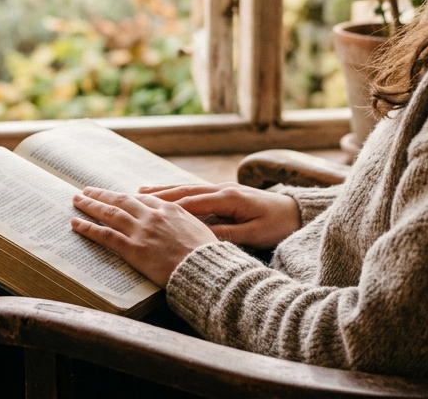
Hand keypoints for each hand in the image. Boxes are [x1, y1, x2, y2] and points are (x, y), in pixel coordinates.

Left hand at [71, 187, 217, 285]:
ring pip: (110, 213)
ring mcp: (142, 231)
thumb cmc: (207, 254)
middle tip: (87, 191)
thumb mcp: (200, 229)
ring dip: (90, 205)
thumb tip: (180, 226)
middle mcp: (153, 215)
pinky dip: (89, 228)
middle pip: (122, 200)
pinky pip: (105, 235)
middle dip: (102, 194)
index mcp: (171, 209)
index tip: (116, 195)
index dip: (126, 197)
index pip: (142, 198)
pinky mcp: (133, 249)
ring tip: (77, 200)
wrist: (205, 269)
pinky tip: (76, 224)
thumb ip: (185, 223)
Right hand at [139, 182, 300, 249]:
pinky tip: (163, 195)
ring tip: (138, 193)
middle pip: (183, 191)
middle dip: (156, 195)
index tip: (144, 209)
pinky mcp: (224, 194)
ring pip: (186, 189)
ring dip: (162, 191)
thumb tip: (200, 237)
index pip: (192, 202)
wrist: (296, 212)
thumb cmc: (277, 225)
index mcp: (228, 199)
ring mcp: (222, 189)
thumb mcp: (254, 234)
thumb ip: (227, 235)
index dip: (166, 206)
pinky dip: (175, 193)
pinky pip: (194, 192)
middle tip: (131, 196)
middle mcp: (221, 189)